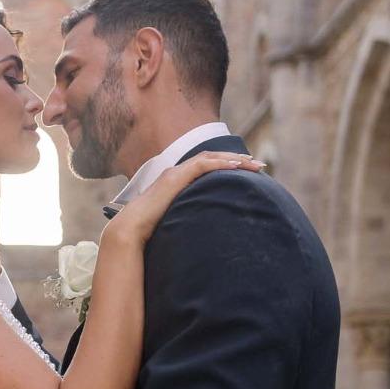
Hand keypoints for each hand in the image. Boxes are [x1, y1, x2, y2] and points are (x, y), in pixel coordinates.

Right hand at [107, 151, 263, 245]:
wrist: (130, 229)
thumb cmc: (148, 229)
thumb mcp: (175, 220)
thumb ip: (186, 216)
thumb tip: (201, 230)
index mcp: (176, 181)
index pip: (206, 166)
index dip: (228, 165)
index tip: (247, 170)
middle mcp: (176, 172)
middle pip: (212, 158)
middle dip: (237, 159)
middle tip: (259, 165)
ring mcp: (175, 173)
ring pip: (210, 158)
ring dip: (234, 159)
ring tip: (254, 164)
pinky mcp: (175, 177)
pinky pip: (202, 165)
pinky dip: (220, 163)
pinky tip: (237, 166)